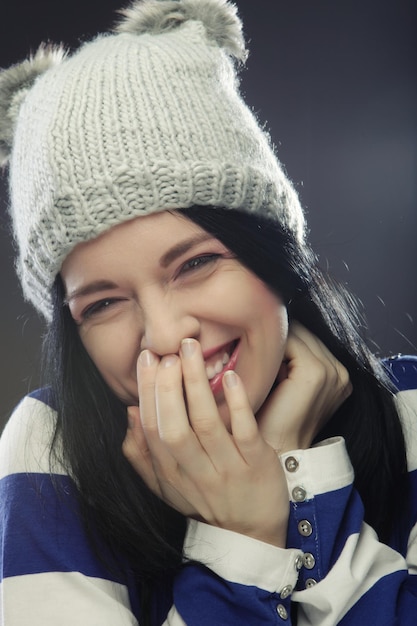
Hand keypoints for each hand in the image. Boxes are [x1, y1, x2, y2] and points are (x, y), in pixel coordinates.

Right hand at [122, 339, 288, 546]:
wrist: (252, 534)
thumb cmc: (207, 501)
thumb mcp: (167, 486)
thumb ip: (142, 454)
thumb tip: (130, 412)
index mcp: (172, 475)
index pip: (152, 429)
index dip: (147, 392)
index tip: (148, 359)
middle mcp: (196, 472)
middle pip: (174, 426)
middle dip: (167, 386)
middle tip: (168, 352)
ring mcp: (227, 468)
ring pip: (206, 422)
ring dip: (196, 383)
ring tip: (191, 349)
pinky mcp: (256, 464)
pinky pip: (244, 430)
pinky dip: (236, 402)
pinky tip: (229, 376)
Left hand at [257, 322, 351, 453]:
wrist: (276, 451)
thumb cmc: (275, 420)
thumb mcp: (289, 383)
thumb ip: (291, 358)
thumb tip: (274, 327)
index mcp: (338, 374)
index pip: (307, 337)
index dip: (283, 344)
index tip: (267, 363)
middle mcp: (340, 371)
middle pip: (302, 332)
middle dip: (280, 343)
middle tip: (263, 366)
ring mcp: (331, 371)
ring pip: (295, 334)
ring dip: (276, 347)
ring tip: (265, 372)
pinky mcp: (315, 372)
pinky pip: (287, 342)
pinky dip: (271, 352)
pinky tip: (265, 372)